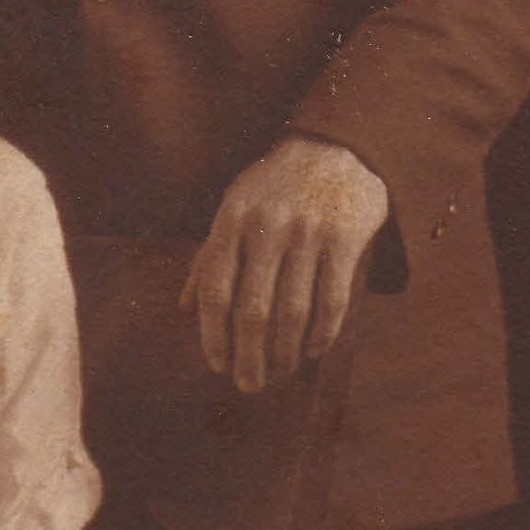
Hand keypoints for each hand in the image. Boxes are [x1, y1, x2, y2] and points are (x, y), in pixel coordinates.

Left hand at [183, 138, 390, 394]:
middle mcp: (267, 226)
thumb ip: (209, 255)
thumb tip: (184, 309)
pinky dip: (322, 333)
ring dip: (285, 352)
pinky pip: (332, 300)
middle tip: (249, 385)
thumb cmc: (275, 185)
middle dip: (249, 356)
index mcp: (232, 219)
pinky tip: (313, 351)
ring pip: (293, 311)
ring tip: (280, 372)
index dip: (213, 334)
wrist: (336, 145)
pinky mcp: (345, 238)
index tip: (217, 365)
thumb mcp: (233, 206)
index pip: (215, 289)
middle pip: (253, 309)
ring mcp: (308, 232)